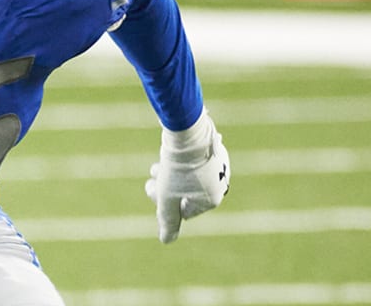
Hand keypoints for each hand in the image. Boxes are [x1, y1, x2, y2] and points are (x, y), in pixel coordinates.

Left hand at [145, 110, 229, 243]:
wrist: (187, 131)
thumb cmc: (177, 167)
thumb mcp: (166, 196)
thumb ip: (167, 219)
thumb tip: (166, 240)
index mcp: (212, 200)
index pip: (183, 211)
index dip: (164, 202)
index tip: (152, 188)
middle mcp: (219, 185)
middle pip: (184, 193)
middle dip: (164, 187)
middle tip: (151, 176)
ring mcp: (218, 167)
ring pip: (187, 177)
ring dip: (168, 174)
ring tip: (156, 165)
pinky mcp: (213, 151)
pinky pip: (194, 162)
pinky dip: (180, 162)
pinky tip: (169, 154)